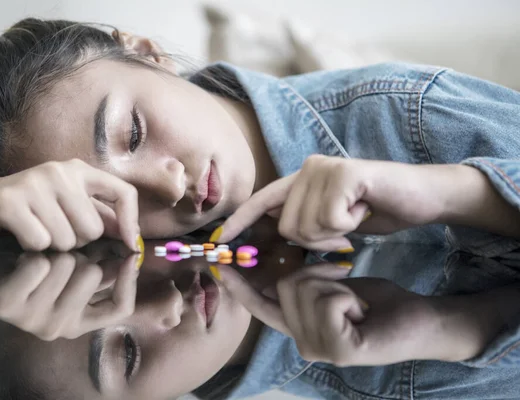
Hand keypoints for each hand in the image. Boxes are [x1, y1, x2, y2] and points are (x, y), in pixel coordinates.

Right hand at [0, 159, 140, 250]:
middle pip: (93, 229)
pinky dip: (32, 247)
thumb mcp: (70, 206)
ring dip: (54, 247)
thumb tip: (133, 238)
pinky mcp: (10, 201)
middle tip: (57, 233)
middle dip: (78, 242)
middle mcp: (60, 171)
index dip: (130, 222)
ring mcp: (34, 183)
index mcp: (80, 170)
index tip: (129, 246)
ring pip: (67, 240)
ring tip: (38, 232)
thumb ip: (101, 217)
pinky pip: (40, 242)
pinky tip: (22, 236)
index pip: (124, 193)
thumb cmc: (33, 208)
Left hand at [0, 247, 139, 340]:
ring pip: (68, 264)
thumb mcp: (76, 271)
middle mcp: (60, 328)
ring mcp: (33, 320)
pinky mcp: (8, 306)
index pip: (121, 307)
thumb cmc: (36, 270)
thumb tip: (136, 250)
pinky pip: (39, 265)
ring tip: (41, 257)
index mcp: (80, 323)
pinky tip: (23, 258)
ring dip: (57, 250)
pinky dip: (34, 252)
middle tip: (62, 256)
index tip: (130, 253)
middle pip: (94, 277)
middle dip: (83, 255)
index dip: (129, 279)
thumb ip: (105, 267)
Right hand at [215, 263, 478, 365]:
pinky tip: (361, 311)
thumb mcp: (331, 287)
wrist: (417, 322)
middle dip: (317, 273)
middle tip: (344, 286)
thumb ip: (300, 284)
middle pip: (285, 284)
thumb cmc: (375, 301)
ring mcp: (319, 349)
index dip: (239, 287)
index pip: (259, 305)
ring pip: (305, 290)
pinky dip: (349, 295)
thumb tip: (270, 267)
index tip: (221, 266)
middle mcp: (302, 342)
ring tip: (354, 301)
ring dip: (336, 284)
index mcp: (298, 326)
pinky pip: (329, 301)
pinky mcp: (340, 350)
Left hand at [216, 155, 450, 250]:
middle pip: (287, 227)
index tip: (218, 241)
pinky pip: (330, 220)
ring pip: (306, 227)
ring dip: (334, 235)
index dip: (239, 222)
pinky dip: (349, 226)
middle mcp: (308, 168)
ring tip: (355, 218)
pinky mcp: (345, 173)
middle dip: (315, 241)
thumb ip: (303, 217)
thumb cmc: (376, 209)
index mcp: (301, 178)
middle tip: (343, 231)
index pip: (262, 201)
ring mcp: (325, 167)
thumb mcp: (332, 218)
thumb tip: (273, 227)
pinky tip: (364, 212)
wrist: (421, 196)